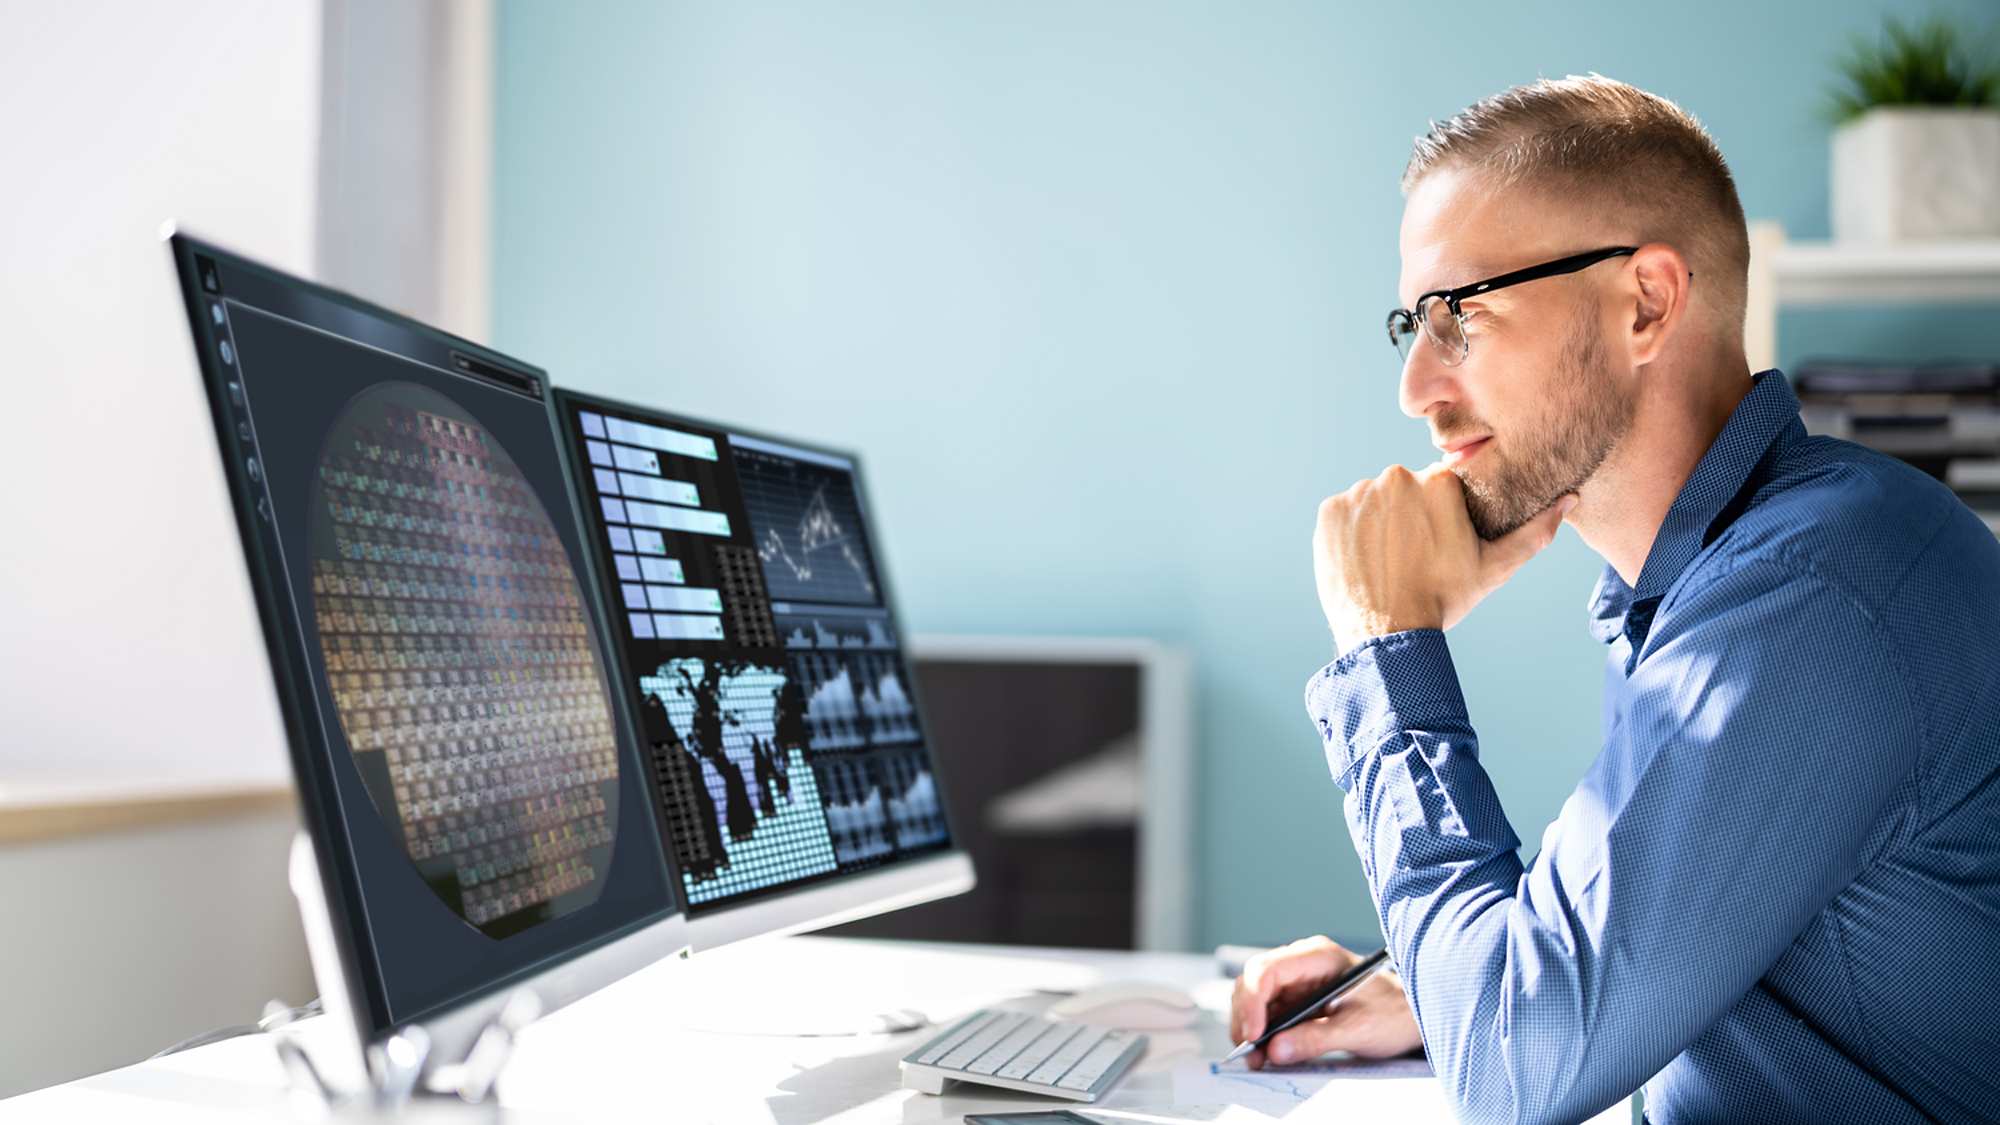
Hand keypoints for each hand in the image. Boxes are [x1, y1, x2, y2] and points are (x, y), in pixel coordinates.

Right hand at [1229, 936, 1420, 1068]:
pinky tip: (1266, 1053)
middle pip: (1253, 982)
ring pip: (1255, 998)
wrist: (1410, 1016)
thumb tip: (1276, 1049)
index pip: (1268, 970)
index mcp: (1318, 957)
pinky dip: (1261, 1033)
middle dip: (1246, 1017)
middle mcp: (1301, 963)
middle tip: (1250, 1053)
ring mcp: (1297, 981)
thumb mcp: (1358, 1029)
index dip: (1253, 1002)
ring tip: (1258, 1059)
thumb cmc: (1392, 1013)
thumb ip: (1316, 1038)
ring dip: (1250, 1028)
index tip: (1254, 1034)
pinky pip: (1267, 1013)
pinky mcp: (1296, 1000)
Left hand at [1312, 464, 1575, 653]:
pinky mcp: (1329, 512)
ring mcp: (1359, 494)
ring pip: (1374, 500)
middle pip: (1405, 490)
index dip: (1442, 516)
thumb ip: (1533, 531)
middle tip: (1413, 556)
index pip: (1441, 486)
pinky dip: (1351, 532)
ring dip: (1380, 522)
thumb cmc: (1445, 600)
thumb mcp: (1494, 568)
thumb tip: (1568, 499)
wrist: (1388, 635)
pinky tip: (1365, 560)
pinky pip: (1344, 514)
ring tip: (1388, 560)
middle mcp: (1396, 477)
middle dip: (1409, 516)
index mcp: (1439, 482)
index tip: (1438, 543)